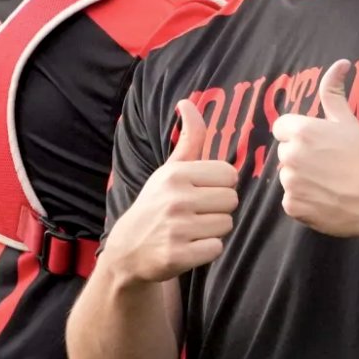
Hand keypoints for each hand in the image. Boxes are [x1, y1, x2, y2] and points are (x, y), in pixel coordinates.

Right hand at [102, 101, 238, 283]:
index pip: (230, 175)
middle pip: (232, 200)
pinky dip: (206, 251)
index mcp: (176, 174)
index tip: (200, 192)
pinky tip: (187, 247)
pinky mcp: (176, 256)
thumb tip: (188, 102)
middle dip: (218, 208)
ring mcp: (175, 229)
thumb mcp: (170, 169)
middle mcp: (175, 199)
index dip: (220, 185)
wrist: (126, 251)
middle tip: (195, 214)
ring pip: (227, 224)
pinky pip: (217, 248)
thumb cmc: (156, 204)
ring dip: (213, 230)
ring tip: (190, 230)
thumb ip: (190, 138)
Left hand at [271, 60, 358, 237]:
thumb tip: (341, 63)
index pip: (282, 127)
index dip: (299, 134)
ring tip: (328, 183)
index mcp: (301, 131)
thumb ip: (334, 91)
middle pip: (285, 152)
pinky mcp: (292, 206)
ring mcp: (289, 182)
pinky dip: (304, 201)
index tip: (318, 143)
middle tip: (328, 163)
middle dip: (301, 156)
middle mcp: (290, 155)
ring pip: (288, 176)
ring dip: (302, 179)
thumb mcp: (348, 120)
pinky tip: (324, 198)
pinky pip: (291, 200)